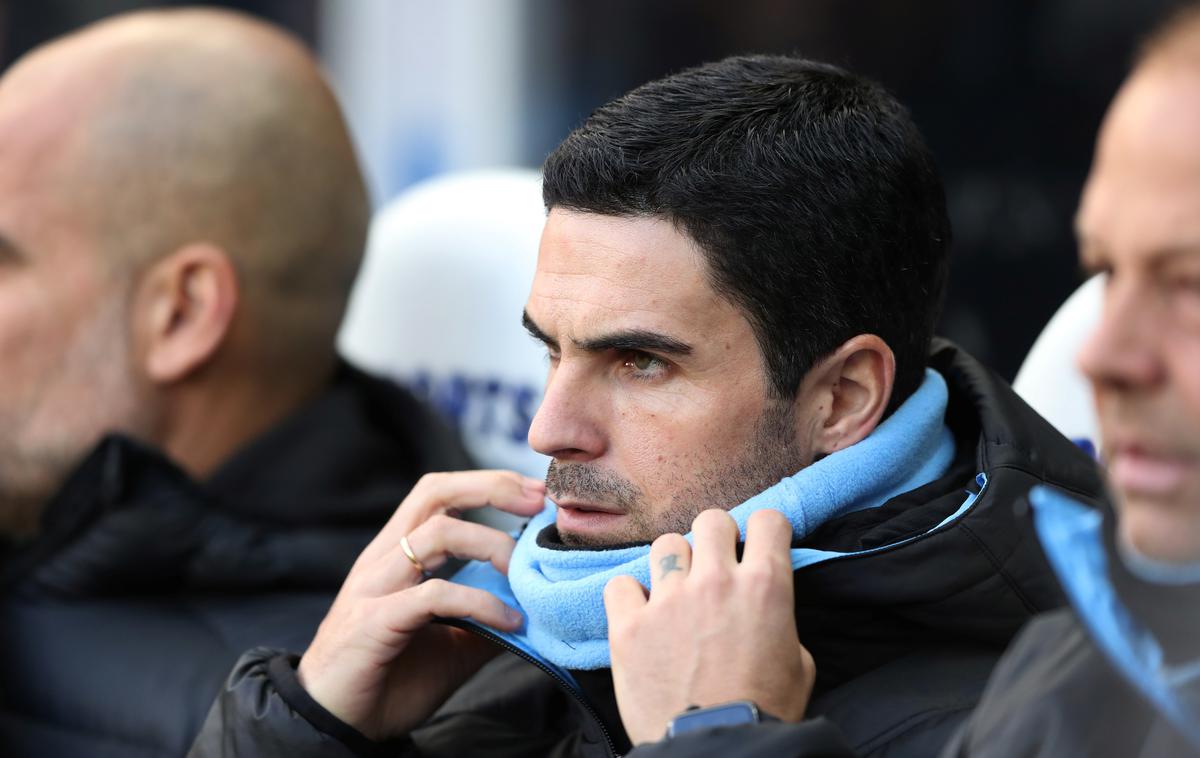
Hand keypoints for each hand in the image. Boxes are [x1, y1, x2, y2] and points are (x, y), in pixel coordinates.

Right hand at [297, 470, 545, 739]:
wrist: (336, 724)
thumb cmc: (390, 679)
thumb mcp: (452, 643)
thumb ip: (487, 619)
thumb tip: (537, 607)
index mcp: (397, 554)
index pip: (439, 494)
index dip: (487, 483)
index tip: (534, 492)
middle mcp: (383, 559)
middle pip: (434, 494)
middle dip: (490, 487)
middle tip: (536, 500)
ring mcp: (374, 587)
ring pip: (436, 534)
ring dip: (491, 544)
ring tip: (523, 569)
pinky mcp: (373, 622)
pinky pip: (433, 596)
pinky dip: (480, 603)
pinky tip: (509, 621)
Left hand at [603, 508, 814, 744]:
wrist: (717, 750)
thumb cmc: (764, 712)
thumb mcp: (798, 664)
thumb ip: (781, 623)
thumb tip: (767, 613)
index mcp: (765, 587)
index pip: (767, 519)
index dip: (764, 532)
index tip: (758, 546)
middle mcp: (715, 582)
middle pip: (711, 520)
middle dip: (716, 539)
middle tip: (715, 567)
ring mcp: (668, 601)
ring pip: (666, 544)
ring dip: (674, 565)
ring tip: (676, 593)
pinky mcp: (629, 626)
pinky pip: (620, 584)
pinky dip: (629, 598)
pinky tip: (640, 616)